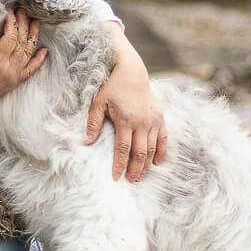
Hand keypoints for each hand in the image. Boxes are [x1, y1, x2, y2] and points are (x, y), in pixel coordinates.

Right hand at [0, 9, 46, 110]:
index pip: (10, 37)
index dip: (11, 23)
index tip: (10, 11)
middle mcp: (11, 69)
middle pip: (21, 42)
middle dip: (23, 24)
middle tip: (22, 11)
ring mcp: (15, 75)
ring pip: (28, 52)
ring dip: (33, 36)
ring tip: (34, 22)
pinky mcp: (16, 80)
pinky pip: (32, 69)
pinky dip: (39, 59)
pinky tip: (44, 50)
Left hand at [85, 28, 166, 181]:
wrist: (130, 70)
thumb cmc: (111, 86)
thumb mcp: (98, 102)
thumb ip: (93, 123)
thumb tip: (87, 142)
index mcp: (126, 120)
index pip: (122, 149)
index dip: (119, 165)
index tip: (116, 177)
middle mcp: (142, 122)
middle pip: (140, 153)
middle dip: (135, 169)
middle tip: (130, 181)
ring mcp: (153, 120)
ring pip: (152, 149)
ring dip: (146, 165)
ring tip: (140, 176)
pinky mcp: (160, 117)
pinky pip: (163, 139)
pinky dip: (161, 152)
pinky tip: (156, 162)